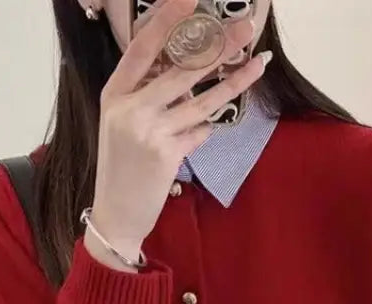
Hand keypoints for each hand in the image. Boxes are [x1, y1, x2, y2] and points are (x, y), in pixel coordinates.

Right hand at [87, 0, 268, 268]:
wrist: (114, 215)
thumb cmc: (121, 169)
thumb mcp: (122, 125)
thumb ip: (146, 96)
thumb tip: (186, 70)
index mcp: (114, 94)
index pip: (142, 47)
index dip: (167, 19)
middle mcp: (128, 108)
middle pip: (182, 68)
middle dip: (219, 45)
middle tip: (247, 26)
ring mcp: (148, 131)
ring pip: (201, 99)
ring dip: (233, 81)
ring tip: (257, 64)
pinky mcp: (166, 154)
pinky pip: (200, 132)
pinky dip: (206, 130)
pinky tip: (204, 131)